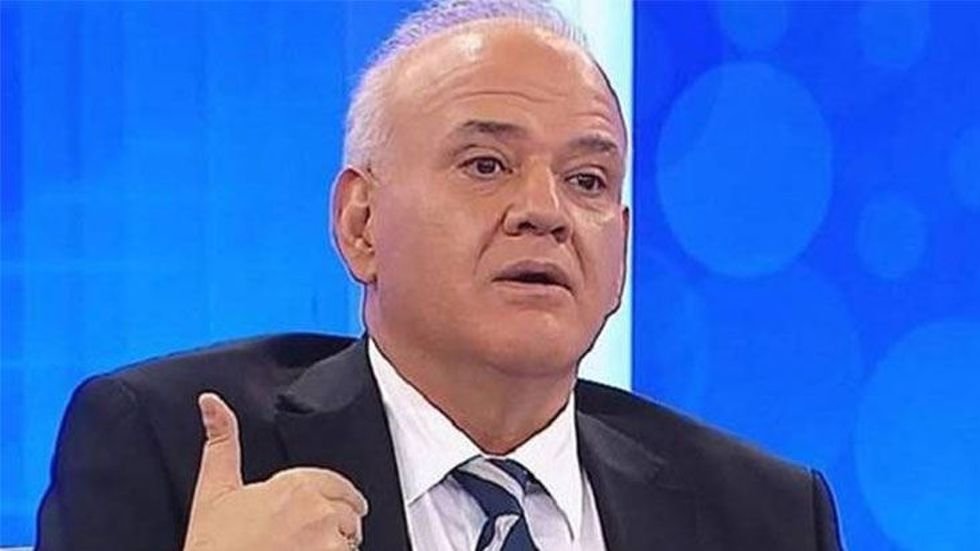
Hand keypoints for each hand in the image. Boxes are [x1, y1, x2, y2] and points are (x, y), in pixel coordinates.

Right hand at [182, 393, 368, 550]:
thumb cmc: (213, 547)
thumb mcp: (213, 489)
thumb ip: (221, 441)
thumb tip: (211, 401)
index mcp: (294, 486)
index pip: (337, 484)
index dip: (338, 496)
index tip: (339, 504)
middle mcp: (317, 512)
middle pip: (349, 512)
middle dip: (338, 521)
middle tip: (320, 535)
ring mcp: (328, 543)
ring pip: (352, 540)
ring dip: (340, 545)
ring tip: (313, 550)